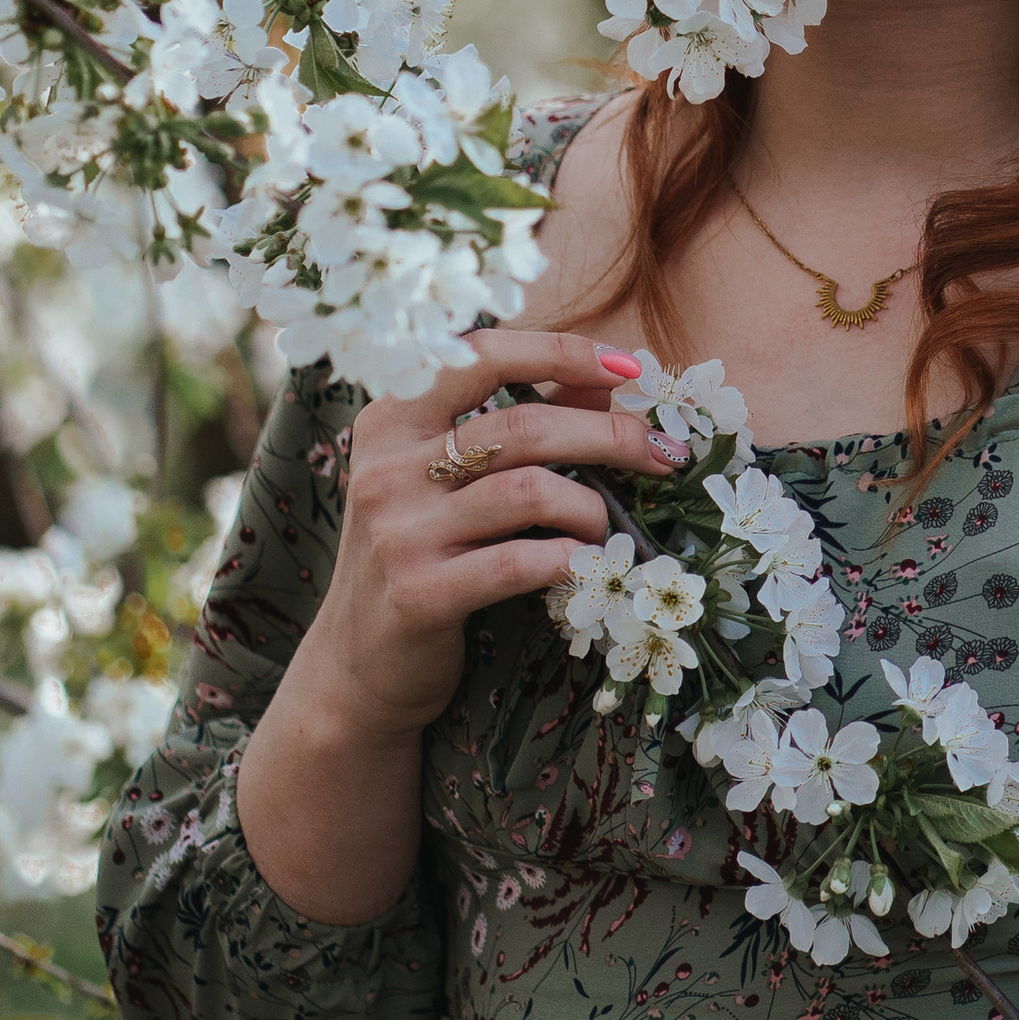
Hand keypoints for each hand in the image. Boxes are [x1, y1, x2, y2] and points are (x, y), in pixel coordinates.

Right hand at [292, 324, 688, 744]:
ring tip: (611, 525)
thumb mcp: (451, 481)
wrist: (356, 667)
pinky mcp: (418, 595)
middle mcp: (386, 469)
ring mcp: (398, 533)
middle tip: (662, 453)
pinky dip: (568, 558)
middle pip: (521, 428)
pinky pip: (516, 563)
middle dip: (608, 435)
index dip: (562, 352)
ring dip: (591, 506)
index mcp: (392, 421)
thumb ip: (520, 422)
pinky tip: (586, 564)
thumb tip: (607, 383)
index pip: (481, 356)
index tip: (629, 367)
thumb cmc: (421, 557)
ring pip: (527, 491)